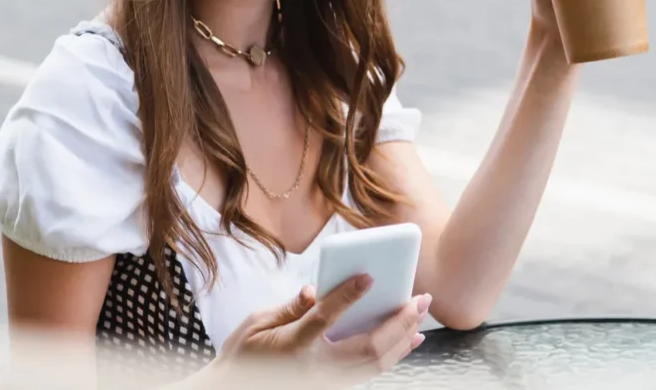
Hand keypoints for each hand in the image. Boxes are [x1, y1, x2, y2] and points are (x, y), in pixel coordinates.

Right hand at [211, 275, 429, 386]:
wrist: (235, 388)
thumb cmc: (243, 354)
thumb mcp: (256, 324)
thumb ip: (288, 308)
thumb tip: (313, 291)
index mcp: (292, 347)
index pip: (325, 318)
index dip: (347, 296)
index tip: (368, 277)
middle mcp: (315, 369)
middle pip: (367, 347)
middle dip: (398, 322)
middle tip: (419, 299)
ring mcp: (326, 382)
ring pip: (376, 364)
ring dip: (403, 339)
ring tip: (420, 316)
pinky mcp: (332, 387)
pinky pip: (370, 373)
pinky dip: (392, 356)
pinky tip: (407, 340)